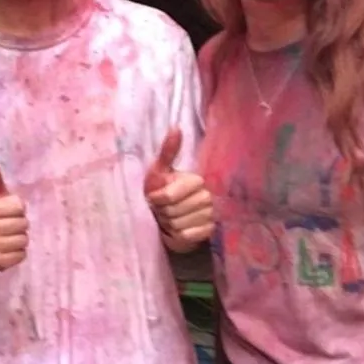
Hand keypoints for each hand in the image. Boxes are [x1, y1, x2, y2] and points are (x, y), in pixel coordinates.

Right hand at [0, 156, 28, 271]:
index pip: (19, 206)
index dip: (16, 209)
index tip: (7, 212)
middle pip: (24, 224)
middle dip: (19, 225)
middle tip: (8, 227)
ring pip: (23, 240)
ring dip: (19, 240)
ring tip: (8, 238)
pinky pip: (20, 256)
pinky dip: (17, 254)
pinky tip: (7, 250)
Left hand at [143, 129, 213, 248]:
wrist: (169, 218)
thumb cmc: (161, 191)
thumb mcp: (159, 171)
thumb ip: (167, 151)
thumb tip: (175, 127)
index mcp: (195, 180)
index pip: (170, 195)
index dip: (157, 199)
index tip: (153, 198)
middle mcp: (207, 196)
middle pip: (173, 211)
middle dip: (163, 212)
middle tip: (163, 209)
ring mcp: (210, 214)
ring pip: (179, 224)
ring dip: (169, 224)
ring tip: (169, 218)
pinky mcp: (209, 231)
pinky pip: (186, 236)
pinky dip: (177, 235)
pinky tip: (177, 229)